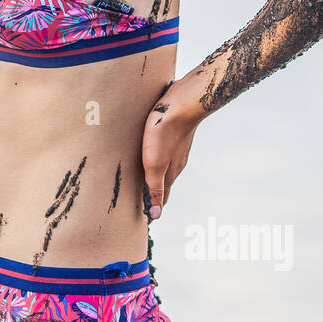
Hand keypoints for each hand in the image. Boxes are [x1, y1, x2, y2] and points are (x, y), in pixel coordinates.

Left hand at [141, 85, 201, 220]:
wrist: (183, 101)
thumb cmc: (165, 132)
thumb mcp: (155, 163)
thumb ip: (155, 188)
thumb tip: (156, 215)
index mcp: (170, 173)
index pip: (161, 198)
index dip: (152, 209)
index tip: (144, 220)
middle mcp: (175, 163)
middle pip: (162, 184)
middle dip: (152, 195)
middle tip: (140, 204)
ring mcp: (176, 148)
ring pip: (163, 167)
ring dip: (153, 177)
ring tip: (141, 182)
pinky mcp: (173, 134)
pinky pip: (163, 151)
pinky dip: (155, 159)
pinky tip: (149, 154)